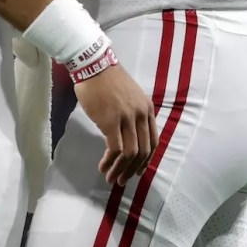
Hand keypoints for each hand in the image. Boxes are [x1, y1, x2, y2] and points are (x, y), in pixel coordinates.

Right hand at [73, 63, 158, 185]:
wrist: (93, 65)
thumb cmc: (107, 79)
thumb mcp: (130, 95)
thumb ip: (133, 112)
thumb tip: (128, 134)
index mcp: (147, 108)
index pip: (153, 141)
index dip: (146, 160)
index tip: (138, 171)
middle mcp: (140, 114)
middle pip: (143, 151)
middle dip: (133, 170)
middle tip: (123, 180)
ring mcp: (126, 119)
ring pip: (130, 154)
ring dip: (120, 170)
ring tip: (111, 178)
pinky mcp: (110, 122)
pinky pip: (115, 149)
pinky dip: (110, 161)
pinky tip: (103, 166)